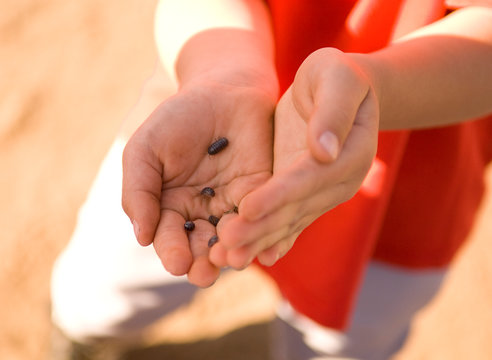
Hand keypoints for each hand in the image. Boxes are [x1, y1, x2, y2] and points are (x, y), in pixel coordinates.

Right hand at [122, 78, 274, 286]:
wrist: (223, 89)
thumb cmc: (178, 118)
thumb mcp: (146, 150)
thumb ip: (139, 192)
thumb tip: (141, 238)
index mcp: (171, 207)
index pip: (169, 238)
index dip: (172, 251)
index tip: (177, 262)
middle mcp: (202, 212)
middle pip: (202, 248)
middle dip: (202, 263)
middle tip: (204, 274)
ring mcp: (234, 205)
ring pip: (234, 240)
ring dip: (232, 254)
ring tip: (229, 261)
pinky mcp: (262, 193)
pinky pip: (263, 219)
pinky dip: (261, 234)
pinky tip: (261, 246)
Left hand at [211, 48, 378, 267]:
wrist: (337, 92)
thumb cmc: (335, 77)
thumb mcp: (337, 78)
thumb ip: (332, 111)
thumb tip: (324, 151)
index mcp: (350, 154)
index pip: (309, 178)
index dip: (279, 194)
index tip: (248, 207)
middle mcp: (338, 182)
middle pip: (296, 209)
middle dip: (260, 228)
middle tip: (226, 247)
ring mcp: (322, 193)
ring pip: (288, 221)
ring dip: (257, 241)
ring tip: (226, 259)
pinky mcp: (305, 195)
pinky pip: (287, 219)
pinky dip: (269, 237)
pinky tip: (250, 256)